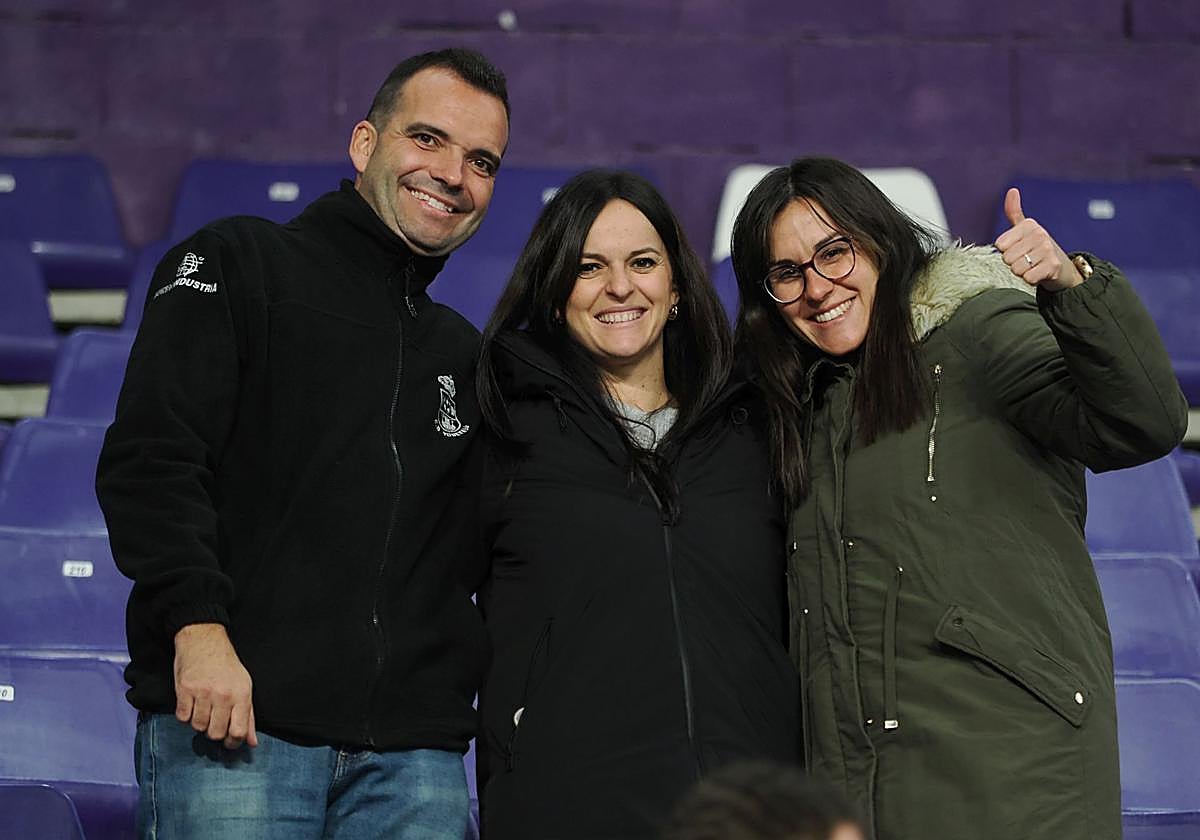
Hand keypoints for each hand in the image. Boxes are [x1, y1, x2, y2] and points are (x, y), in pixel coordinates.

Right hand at [173, 623, 257, 748]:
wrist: (204, 640)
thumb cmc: (226, 665)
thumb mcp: (244, 686)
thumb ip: (248, 716)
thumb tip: (252, 742)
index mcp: (241, 694)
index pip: (238, 731)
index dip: (233, 742)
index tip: (229, 742)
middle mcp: (223, 695)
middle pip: (216, 733)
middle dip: (214, 733)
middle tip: (214, 721)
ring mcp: (203, 692)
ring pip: (198, 726)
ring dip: (199, 722)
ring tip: (203, 708)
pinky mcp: (184, 690)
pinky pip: (182, 717)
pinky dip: (185, 715)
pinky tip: (191, 703)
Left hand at [994, 187, 1083, 292]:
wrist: (1062, 267)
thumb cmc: (1037, 248)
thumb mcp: (1025, 229)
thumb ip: (1014, 212)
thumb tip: (1012, 190)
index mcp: (1029, 225)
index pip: (1000, 245)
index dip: (1006, 251)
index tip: (1018, 249)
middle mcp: (1039, 234)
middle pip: (1007, 258)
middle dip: (1013, 263)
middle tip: (1026, 260)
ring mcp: (1047, 250)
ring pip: (1016, 269)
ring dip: (1022, 272)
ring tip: (1032, 266)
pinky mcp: (1052, 266)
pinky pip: (1028, 278)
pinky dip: (1030, 280)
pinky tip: (1039, 273)